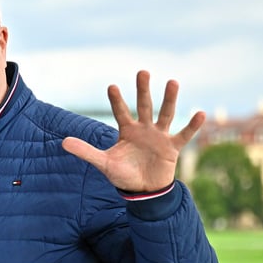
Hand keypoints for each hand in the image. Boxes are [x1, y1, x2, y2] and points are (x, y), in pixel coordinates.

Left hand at [62, 70, 204, 192]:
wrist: (143, 190)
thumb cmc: (123, 174)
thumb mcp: (103, 163)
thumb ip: (85, 151)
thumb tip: (63, 142)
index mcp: (127, 131)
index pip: (121, 112)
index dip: (116, 100)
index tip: (111, 87)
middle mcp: (144, 129)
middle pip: (144, 106)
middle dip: (143, 89)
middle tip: (142, 71)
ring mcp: (159, 136)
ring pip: (165, 114)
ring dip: (169, 99)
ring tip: (172, 81)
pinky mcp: (172, 147)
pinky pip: (184, 134)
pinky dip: (192, 125)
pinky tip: (200, 112)